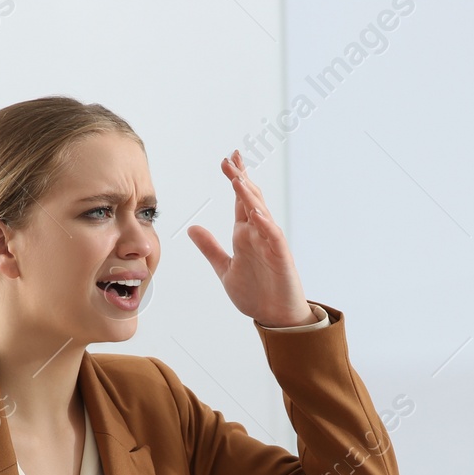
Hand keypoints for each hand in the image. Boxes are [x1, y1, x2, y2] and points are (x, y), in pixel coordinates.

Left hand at [187, 150, 315, 327]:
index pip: (240, 201)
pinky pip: (273, 237)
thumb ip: (210, 248)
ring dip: (250, 196)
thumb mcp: (224, 268)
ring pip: (261, 213)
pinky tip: (256, 213)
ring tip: (238, 178)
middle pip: (250, 199)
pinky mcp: (281, 257)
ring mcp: (270, 244)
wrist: (276, 317)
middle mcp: (258, 234)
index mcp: (245, 235)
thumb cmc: (256, 293)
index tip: (227, 160)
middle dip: (241, 178)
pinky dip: (266, 224)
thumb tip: (192, 228)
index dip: (235, 179)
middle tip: (231, 157)